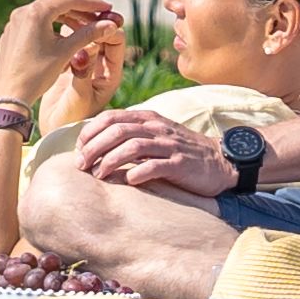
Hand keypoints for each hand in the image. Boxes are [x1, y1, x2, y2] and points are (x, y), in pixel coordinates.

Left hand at [0, 0, 126, 98]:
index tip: (107, 8)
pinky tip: (63, 38)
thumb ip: (89, 34)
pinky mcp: (11, 33)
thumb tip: (111, 24)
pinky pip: (35, 23)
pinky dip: (51, 26)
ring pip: (46, 13)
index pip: (69, 0)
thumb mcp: (66, 52)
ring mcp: (15, 22)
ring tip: (84, 29)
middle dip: (80, 11)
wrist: (10, 96)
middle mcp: (22, 12)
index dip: (91, 3)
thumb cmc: (38, 74)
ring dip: (66, 19)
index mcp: (36, 12)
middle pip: (57, 4)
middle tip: (98, 18)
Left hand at [68, 99, 232, 196]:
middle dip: (94, 147)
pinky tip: (128, 181)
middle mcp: (157, 128)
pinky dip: (138, 173)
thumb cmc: (181, 152)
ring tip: (98, 175)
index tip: (78, 150)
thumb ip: (132, 136)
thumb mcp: (156, 136)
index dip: (90, 132)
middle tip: (80, 165)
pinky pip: (155, 165)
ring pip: (133, 146)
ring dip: (110, 160)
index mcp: (148, 119)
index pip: (111, 117)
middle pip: (117, 131)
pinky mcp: (180, 163)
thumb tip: (97, 146)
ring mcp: (169, 145)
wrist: (221, 161)